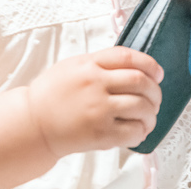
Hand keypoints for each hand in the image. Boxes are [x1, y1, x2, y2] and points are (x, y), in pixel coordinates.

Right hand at [26, 46, 162, 156]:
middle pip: (140, 81)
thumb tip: (130, 66)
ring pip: (141, 106)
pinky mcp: (100, 133)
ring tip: (149, 117)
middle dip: (155, 90)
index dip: (149, 64)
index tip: (157, 73)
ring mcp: (99, 109)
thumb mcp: (72, 66)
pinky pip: (133, 131)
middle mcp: (95, 84)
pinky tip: (139, 131)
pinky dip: (142, 131)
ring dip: (152, 113)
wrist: (32, 123)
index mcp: (89, 64)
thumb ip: (99, 63)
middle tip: (155, 98)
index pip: (128, 57)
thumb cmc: (50, 96)